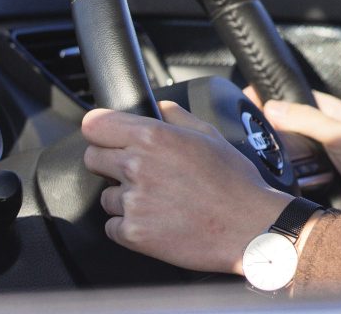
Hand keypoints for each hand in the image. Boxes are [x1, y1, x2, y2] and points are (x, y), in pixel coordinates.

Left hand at [82, 100, 291, 273]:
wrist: (248, 227)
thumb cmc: (234, 182)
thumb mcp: (211, 135)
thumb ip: (177, 115)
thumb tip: (159, 106)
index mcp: (154, 136)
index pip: (95, 125)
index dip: (101, 130)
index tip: (107, 137)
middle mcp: (137, 165)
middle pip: (92, 158)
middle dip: (109, 163)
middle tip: (138, 172)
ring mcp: (133, 202)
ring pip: (105, 196)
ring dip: (123, 198)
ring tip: (158, 201)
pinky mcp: (133, 233)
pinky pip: (113, 226)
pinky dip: (129, 226)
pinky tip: (157, 221)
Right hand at [249, 87, 340, 235]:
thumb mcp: (338, 135)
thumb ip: (308, 119)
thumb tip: (273, 107)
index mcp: (332, 110)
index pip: (294, 94)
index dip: (270, 95)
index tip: (246, 99)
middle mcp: (325, 127)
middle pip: (287, 118)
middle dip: (267, 121)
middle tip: (244, 127)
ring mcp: (320, 150)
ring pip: (287, 142)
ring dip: (273, 145)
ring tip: (253, 147)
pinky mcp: (317, 171)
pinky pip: (292, 162)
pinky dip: (281, 164)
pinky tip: (271, 169)